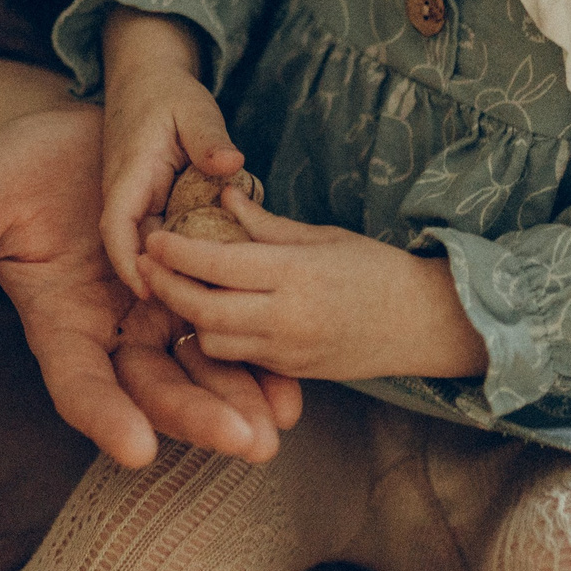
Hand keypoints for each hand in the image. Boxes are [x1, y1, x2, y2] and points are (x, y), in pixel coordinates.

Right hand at [0, 100, 288, 467]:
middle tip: (244, 442)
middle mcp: (111, 332)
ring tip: (279, 425)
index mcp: (58, 326)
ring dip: (240, 400)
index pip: (79, 386)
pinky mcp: (195, 285)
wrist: (64, 134)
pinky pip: (231, 328)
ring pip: (201, 369)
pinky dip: (260, 358)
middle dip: (198, 418)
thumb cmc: (8, 171)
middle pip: (154, 390)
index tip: (137, 449)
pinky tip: (292, 383)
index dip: (106, 418)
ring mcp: (157, 312)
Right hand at [99, 10, 242, 294]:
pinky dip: (186, 254)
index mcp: (129, 175)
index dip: (128, 262)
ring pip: (151, 247)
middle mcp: (126, 195)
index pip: (117, 227)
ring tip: (212, 300)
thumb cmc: (168, 91)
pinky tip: (217, 272)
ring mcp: (138, 202)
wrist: (147, 77)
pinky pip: (166, 237)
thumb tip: (232, 165)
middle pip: (135, 249)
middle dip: (158, 281)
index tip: (147, 291)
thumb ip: (210, 138)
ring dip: (174, 271)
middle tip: (199, 310)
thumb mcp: (193, 109)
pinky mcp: (152, 205)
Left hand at [139, 190, 485, 381]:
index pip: (219, 265)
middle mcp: (288, 317)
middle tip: (145, 264)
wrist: (425, 323)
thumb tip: (222, 198)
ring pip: (214, 341)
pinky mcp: (293, 372)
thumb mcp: (323, 236)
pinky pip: (240, 358)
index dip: (178, 252)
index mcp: (297, 274)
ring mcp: (289, 350)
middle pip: (204, 308)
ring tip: (180, 287)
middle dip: (167, 286)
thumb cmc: (377, 269)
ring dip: (191, 316)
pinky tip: (213, 313)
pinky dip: (219, 337)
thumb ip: (266, 225)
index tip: (153, 238)